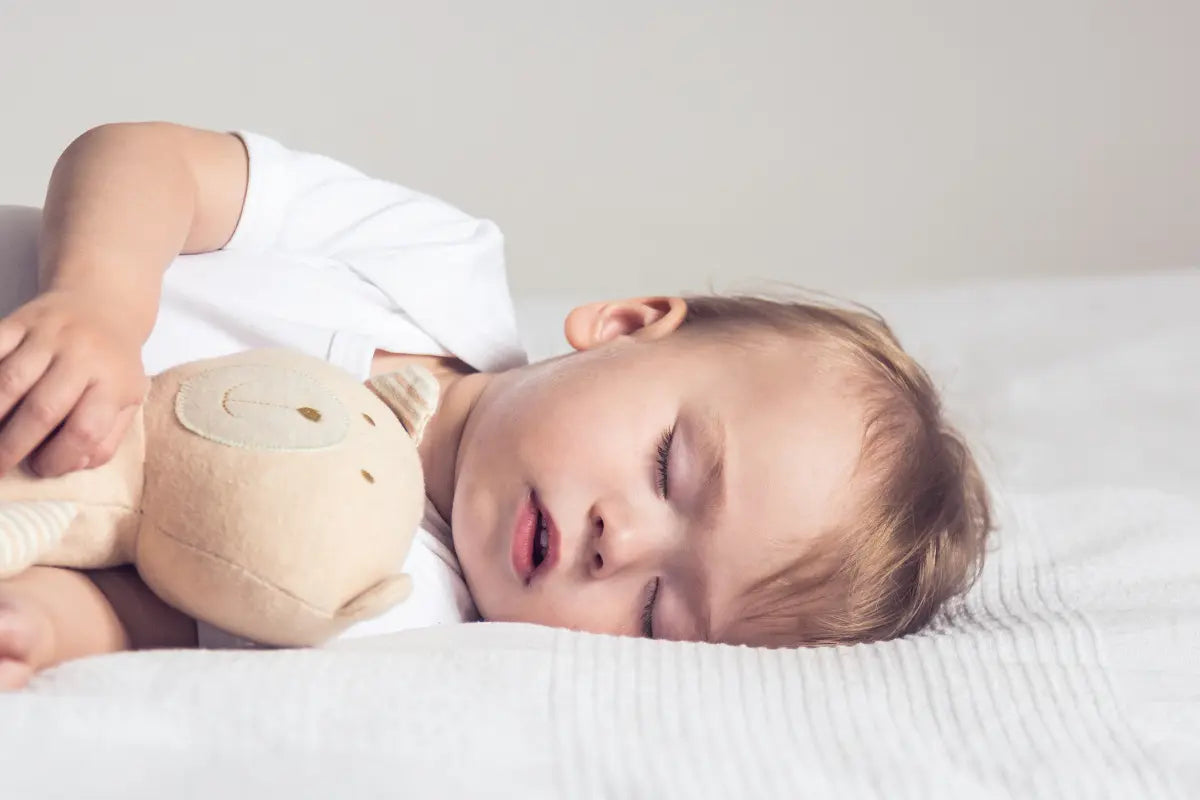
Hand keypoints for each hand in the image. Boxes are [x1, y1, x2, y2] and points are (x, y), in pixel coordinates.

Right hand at [0, 290, 148, 476]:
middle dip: (12, 447)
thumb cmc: (112, 365)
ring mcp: (49, 336)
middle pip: (42, 409)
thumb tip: (72, 465)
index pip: (85, 430)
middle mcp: (83, 356)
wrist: (103, 304)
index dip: (59, 457)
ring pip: (9, 380)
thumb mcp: (126, 400)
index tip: (41, 470)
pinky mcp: (20, 321)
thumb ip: (106, 437)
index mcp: (115, 382)